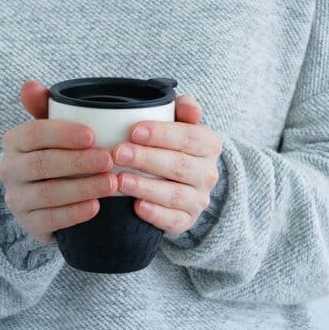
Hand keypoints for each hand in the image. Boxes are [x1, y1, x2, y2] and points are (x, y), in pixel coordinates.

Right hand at [0, 79, 117, 243]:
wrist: (47, 201)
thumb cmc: (55, 155)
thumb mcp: (51, 130)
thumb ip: (44, 107)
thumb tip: (31, 85)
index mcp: (13, 141)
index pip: (34, 133)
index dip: (63, 134)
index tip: (93, 135)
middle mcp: (9, 170)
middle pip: (42, 165)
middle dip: (78, 162)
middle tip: (109, 159)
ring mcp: (17, 200)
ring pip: (47, 194)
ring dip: (82, 188)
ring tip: (111, 184)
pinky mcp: (29, 225)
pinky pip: (50, 220)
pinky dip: (74, 213)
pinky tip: (96, 207)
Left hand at [112, 95, 222, 234]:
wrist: (179, 182)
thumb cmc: (172, 145)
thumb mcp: (179, 121)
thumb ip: (183, 108)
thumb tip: (190, 110)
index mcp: (209, 144)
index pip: (190, 137)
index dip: (162, 134)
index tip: (134, 131)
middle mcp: (208, 173)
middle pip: (179, 166)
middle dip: (147, 159)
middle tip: (118, 153)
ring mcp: (199, 200)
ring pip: (175, 195)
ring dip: (146, 187)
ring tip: (120, 180)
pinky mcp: (187, 221)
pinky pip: (174, 220)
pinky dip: (156, 214)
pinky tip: (136, 206)